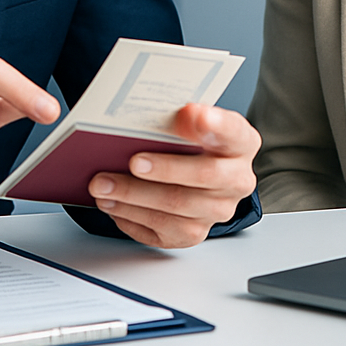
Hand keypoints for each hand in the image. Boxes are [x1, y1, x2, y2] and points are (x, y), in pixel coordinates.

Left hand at [87, 103, 259, 247]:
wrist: (198, 173)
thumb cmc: (191, 140)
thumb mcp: (192, 119)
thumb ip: (185, 115)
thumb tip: (171, 114)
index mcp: (240, 142)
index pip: (232, 131)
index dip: (213, 123)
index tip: (189, 112)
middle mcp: (236, 180)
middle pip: (204, 176)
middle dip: (164, 169)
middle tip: (132, 161)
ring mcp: (217, 210)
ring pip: (176, 207)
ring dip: (135, 196)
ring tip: (104, 185)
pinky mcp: (194, 233)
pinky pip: (162, 230)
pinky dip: (132, 217)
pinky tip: (112, 204)